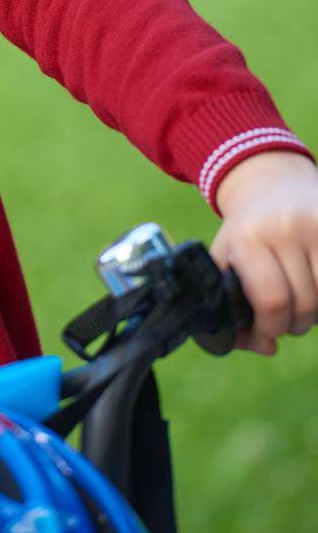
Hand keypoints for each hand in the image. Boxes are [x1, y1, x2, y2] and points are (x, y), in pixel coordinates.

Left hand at [211, 150, 317, 354]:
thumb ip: (229, 309)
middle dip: (294, 324)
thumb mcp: (224, 260)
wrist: (272, 185)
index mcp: (249, 237)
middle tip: (284, 316)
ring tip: (300, 300)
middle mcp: (286, 228)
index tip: (267, 331)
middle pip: (304, 306)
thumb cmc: (245, 233)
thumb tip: (266, 348)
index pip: (271, 302)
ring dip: (315, 314)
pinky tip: (315, 290)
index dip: (271, 328)